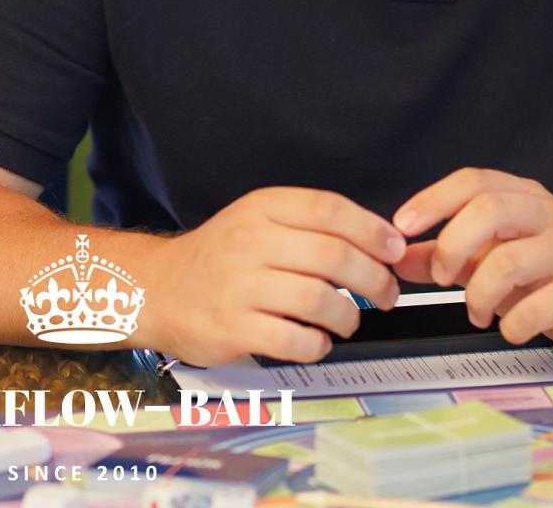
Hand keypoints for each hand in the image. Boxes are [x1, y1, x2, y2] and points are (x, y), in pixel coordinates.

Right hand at [143, 188, 402, 367]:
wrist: (158, 289)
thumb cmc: (220, 258)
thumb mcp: (258, 221)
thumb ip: (311, 226)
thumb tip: (382, 242)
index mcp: (261, 209)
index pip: (328, 209)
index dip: (372, 230)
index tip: (394, 250)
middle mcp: (249, 242)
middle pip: (333, 255)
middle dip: (374, 278)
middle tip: (386, 293)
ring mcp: (239, 286)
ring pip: (319, 299)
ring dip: (348, 315)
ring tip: (347, 319)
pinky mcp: (232, 327)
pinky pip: (295, 339)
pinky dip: (318, 344)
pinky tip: (316, 340)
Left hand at [392, 168, 552, 367]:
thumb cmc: (548, 277)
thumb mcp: (489, 259)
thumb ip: (443, 255)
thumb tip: (396, 258)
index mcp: (522, 197)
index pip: (473, 181)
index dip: (433, 200)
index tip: (402, 226)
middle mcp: (548, 215)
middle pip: (489, 210)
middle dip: (452, 247)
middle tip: (441, 277)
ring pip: (507, 262)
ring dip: (477, 295)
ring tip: (477, 312)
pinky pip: (534, 307)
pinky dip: (510, 325)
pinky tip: (511, 328)